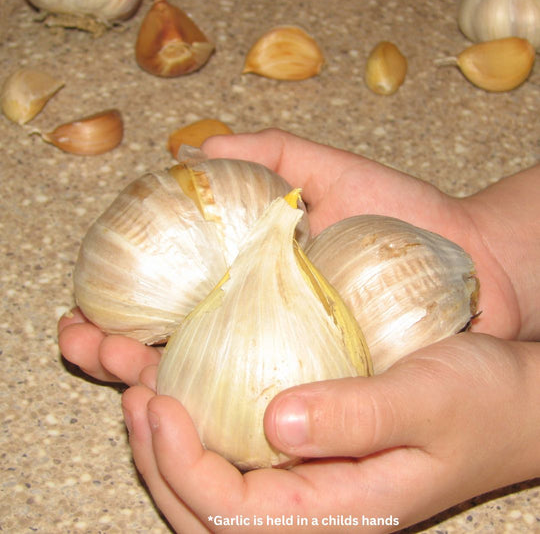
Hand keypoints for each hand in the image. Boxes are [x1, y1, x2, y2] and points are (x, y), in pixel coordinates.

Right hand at [58, 129, 522, 382]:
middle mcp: (256, 329)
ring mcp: (284, 366)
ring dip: (147, 390)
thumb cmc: (400, 218)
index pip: (166, 306)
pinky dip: (215, 419)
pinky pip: (260, 416)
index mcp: (247, 284)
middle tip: (85, 341)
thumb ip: (271, 155)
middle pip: (168, 354)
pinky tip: (179, 412)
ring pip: (202, 393)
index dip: (117, 311)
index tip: (84, 311)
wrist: (465, 261)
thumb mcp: (329, 174)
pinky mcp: (320, 394)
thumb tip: (193, 150)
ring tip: (115, 372)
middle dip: (115, 354)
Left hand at [121, 332, 539, 531]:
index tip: (157, 403)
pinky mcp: (314, 453)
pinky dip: (200, 430)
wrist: (514, 403)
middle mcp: (320, 510)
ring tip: (142, 394)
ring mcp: (313, 486)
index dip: (183, 466)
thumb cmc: (483, 401)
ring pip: (216, 492)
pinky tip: (187, 391)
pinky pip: (240, 458)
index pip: (236, 519)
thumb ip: (358, 417)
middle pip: (210, 516)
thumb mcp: (428, 399)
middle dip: (159, 461)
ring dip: (168, 449)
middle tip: (135, 397)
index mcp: (345, 512)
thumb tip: (274, 423)